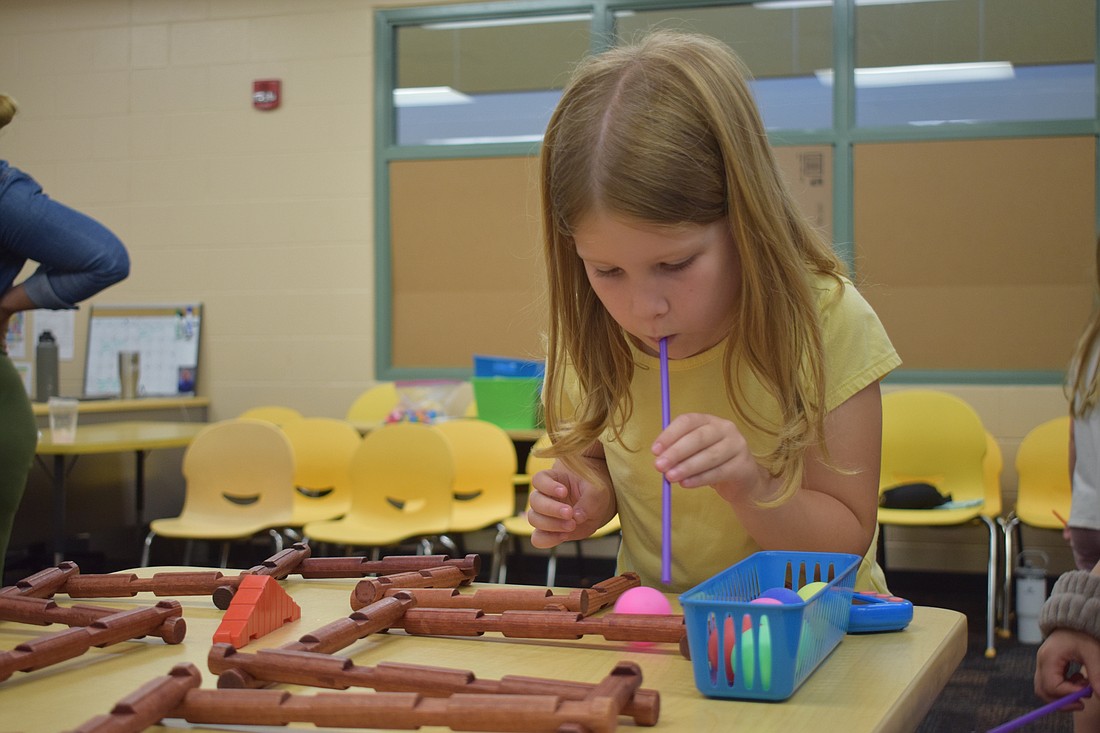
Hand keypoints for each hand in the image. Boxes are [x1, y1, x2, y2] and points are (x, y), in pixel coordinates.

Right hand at [527, 461, 614, 548]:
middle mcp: (544, 496)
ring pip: (534, 519)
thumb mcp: (598, 491)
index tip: (563, 491)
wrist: (597, 507)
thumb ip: (589, 501)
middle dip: (551, 509)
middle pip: (535, 501)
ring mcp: (544, 514)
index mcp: (553, 479)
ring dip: (551, 524)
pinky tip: (564, 536)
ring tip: (572, 525)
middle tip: (569, 513)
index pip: (539, 479)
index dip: (547, 486)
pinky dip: (548, 539)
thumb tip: (577, 517)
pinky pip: (538, 538)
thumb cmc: (594, 492)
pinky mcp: (548, 531)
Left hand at [652, 413, 767, 499]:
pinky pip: (718, 472)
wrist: (742, 479)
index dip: (669, 435)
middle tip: (659, 466)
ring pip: (709, 456)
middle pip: (698, 438)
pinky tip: (686, 484)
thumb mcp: (695, 451)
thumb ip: (679, 451)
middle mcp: (725, 428)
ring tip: (670, 477)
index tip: (655, 450)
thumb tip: (659, 458)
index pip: (688, 421)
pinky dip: (699, 479)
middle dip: (676, 452)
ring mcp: (737, 446)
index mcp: (709, 420)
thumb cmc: (712, 462)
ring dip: (686, 467)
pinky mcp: (743, 465)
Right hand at [1034, 629, 1099, 706]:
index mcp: (1049, 658)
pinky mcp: (1047, 665)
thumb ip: (1096, 674)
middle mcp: (1041, 662)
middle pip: (1042, 691)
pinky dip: (1063, 688)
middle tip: (1082, 703)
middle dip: (1062, 701)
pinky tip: (1078, 679)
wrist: (1073, 621)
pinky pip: (1049, 683)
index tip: (1087, 695)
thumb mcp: (1092, 653)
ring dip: (1063, 695)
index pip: (1052, 686)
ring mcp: (1042, 664)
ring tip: (1082, 686)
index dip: (1069, 695)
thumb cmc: (1083, 634)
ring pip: (1044, 690)